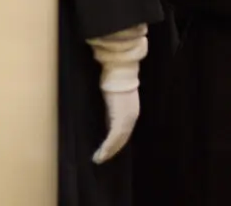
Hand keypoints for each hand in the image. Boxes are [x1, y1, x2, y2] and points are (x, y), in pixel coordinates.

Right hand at [87, 26, 147, 162]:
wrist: (121, 72)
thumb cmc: (115, 80)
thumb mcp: (114, 96)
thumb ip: (112, 106)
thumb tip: (106, 112)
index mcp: (131, 111)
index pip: (125, 131)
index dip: (117, 142)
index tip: (108, 149)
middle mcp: (132, 117)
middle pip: (123, 139)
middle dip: (113, 150)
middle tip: (102, 158)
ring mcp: (127, 119)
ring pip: (118, 141)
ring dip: (108, 152)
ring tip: (99, 159)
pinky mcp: (120, 120)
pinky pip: (113, 138)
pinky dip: (107, 148)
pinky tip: (100, 154)